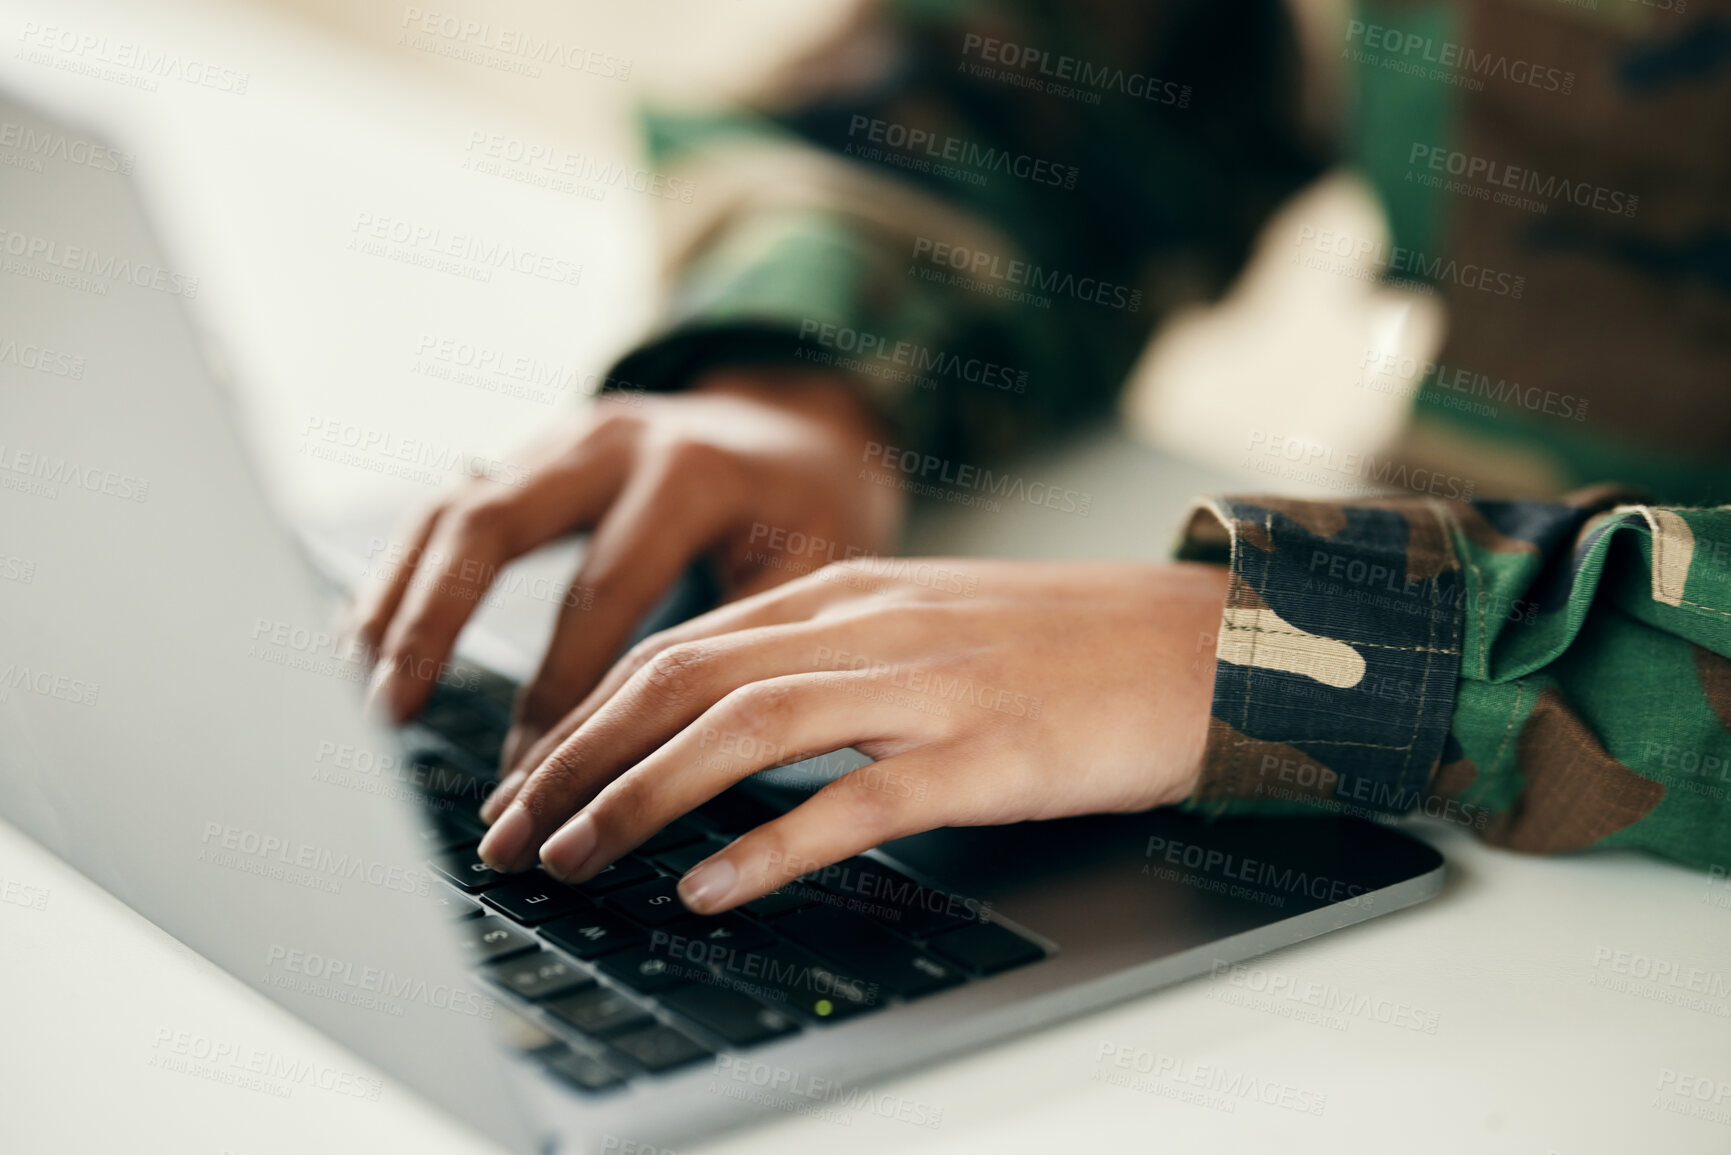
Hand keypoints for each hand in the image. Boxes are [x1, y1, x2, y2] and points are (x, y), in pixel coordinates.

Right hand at [346, 368, 903, 771]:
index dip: (558, 693)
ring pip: (449, 509)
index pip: (600, 594)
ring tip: (356, 685)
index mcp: (690, 473)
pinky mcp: (534, 454)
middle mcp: (611, 441)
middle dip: (430, 624)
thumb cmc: (812, 507)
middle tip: (387, 713)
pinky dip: (404, 573)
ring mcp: (562, 438)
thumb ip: (747, 645)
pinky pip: (448, 508)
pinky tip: (368, 635)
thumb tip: (677, 763)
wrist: (801, 421)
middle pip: (489, 525)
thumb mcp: (818, 567)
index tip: (529, 778)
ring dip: (395, 598)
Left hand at [476, 558, 1228, 913]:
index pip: (675, 648)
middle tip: (507, 835)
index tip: (520, 783)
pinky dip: (771, 846)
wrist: (1205, 641)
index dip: (580, 719)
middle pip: (681, 680)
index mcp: (844, 593)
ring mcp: (928, 685)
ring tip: (572, 860)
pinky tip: (709, 888)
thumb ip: (823, 660)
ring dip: (639, 798)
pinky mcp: (988, 752)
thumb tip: (718, 724)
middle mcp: (869, 626)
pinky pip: (859, 799)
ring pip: (746, 729)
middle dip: (573, 760)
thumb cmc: (1063, 644)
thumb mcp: (923, 625)